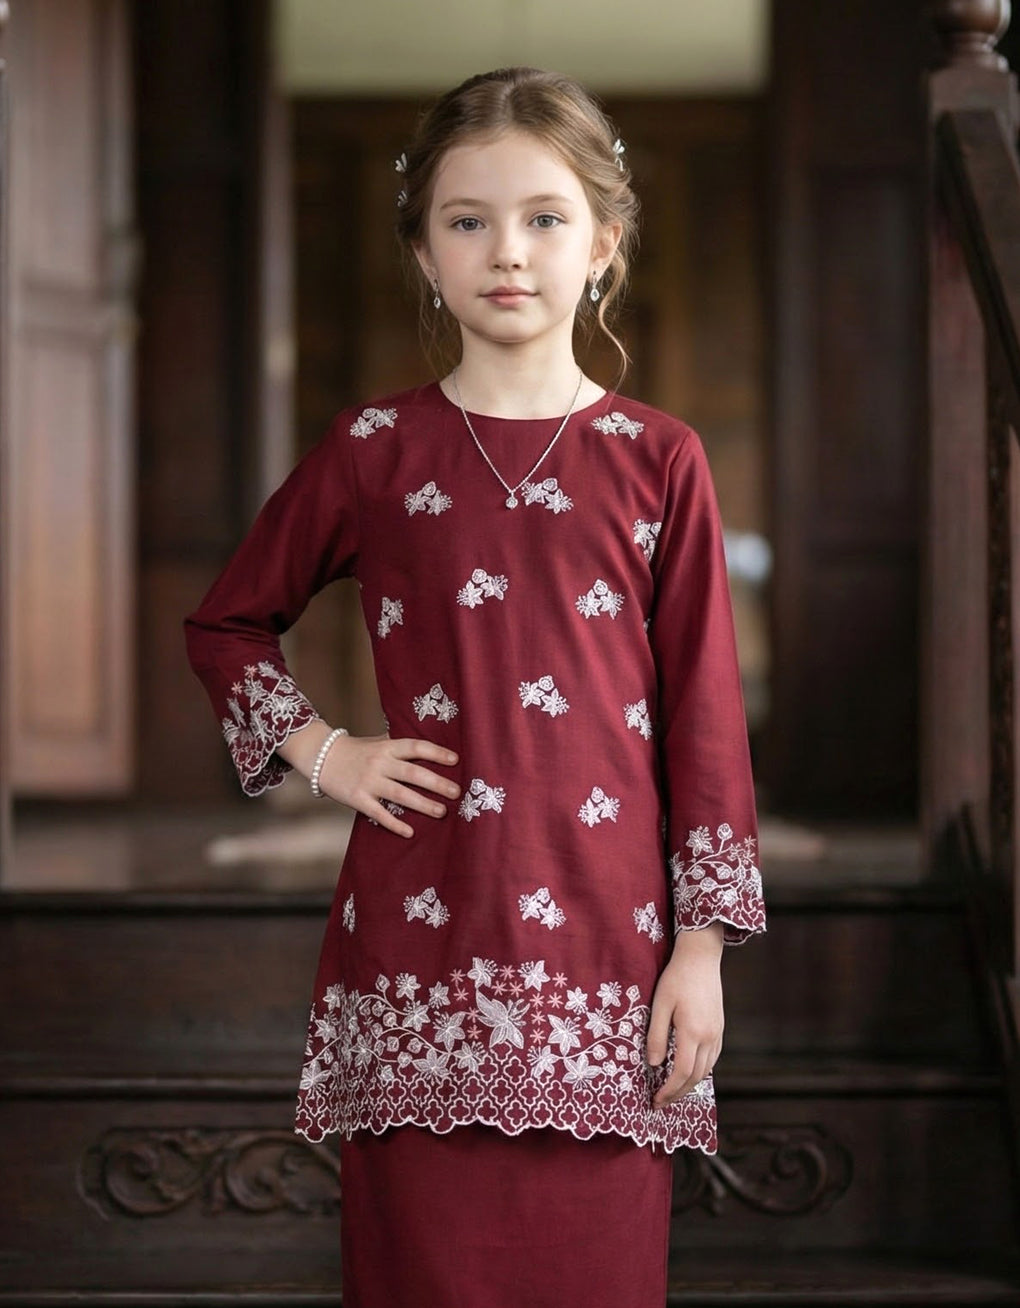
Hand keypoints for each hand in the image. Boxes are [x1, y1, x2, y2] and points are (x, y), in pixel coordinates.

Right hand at [319, 733, 460, 837]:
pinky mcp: (358, 799)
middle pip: (413, 773)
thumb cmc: (357, 750)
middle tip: (456, 792)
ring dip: (422, 804)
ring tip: (442, 812)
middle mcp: (379, 763)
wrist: (321, 757)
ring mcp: (368, 781)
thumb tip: (430, 749)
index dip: (436, 753)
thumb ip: (399, 746)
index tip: (456, 760)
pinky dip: (394, 824)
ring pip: (400, 794)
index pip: (416, 747)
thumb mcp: (378, 741)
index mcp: (387, 747)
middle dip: (437, 783)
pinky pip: (379, 813)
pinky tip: (409, 832)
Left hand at [646, 922, 723, 1107]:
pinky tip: (688, 1071)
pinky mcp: (719, 1028)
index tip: (655, 1100)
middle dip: (678, 1093)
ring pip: (706, 1070)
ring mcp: (717, 1033)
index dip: (668, 1090)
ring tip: (672, 1091)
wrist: (701, 957)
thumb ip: (656, 1035)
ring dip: (689, 1084)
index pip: (681, 1072)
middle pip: (695, 1076)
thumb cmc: (676, 978)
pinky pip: (712, 1058)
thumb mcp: (659, 1004)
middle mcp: (709, 1037)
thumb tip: (653, 1064)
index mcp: (692, 1032)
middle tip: (661, 1103)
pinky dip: (700, 1071)